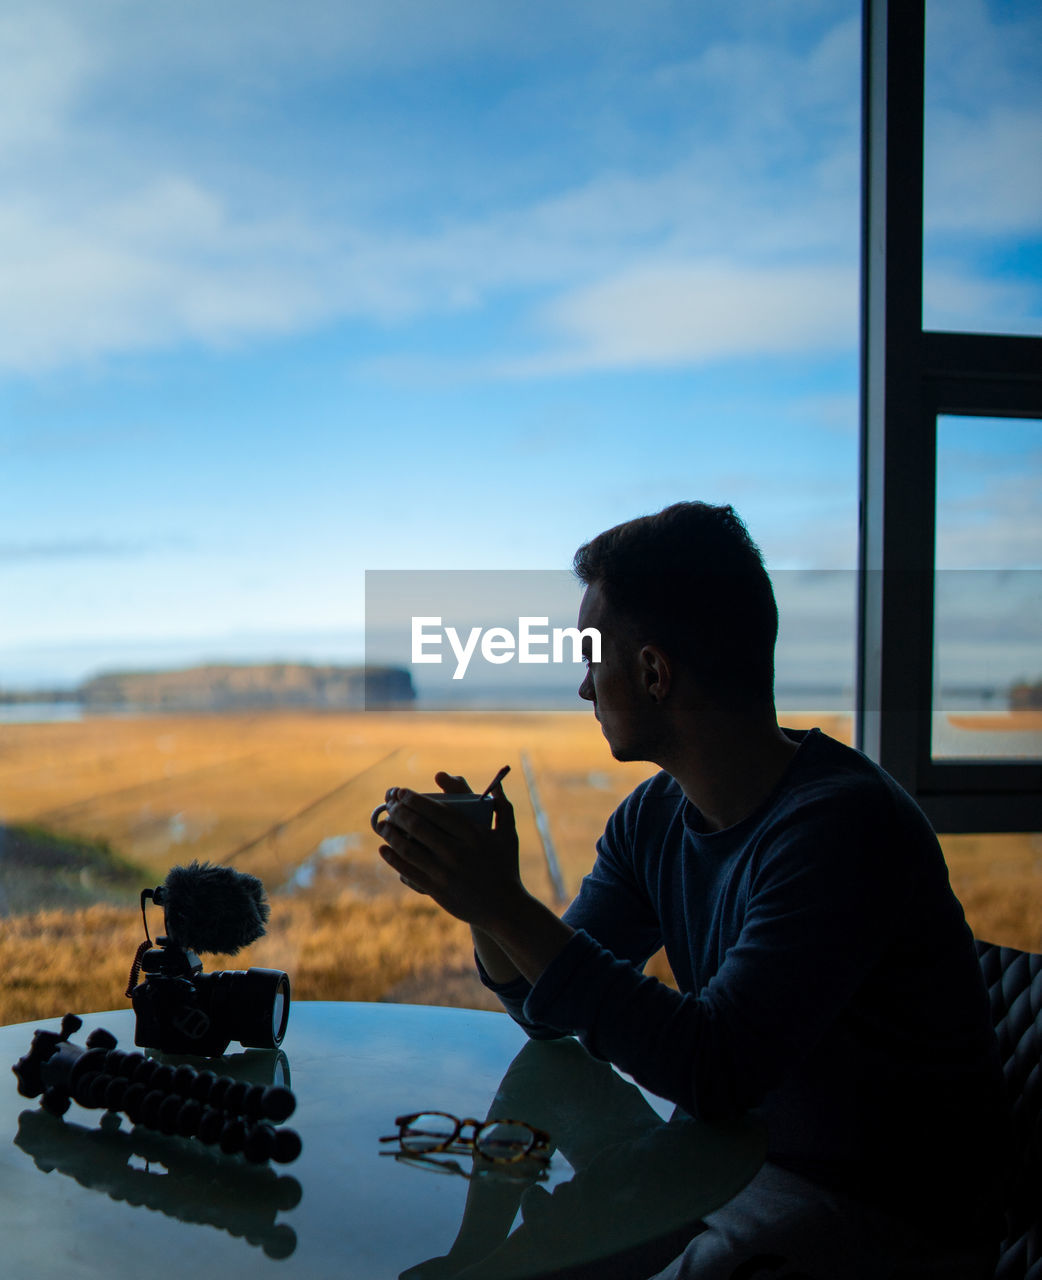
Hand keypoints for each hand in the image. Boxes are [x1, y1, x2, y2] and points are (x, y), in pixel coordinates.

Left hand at [376, 772, 520, 928]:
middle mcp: (456, 852)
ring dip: (391, 833)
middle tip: (389, 804)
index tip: (402, 792)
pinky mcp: (436, 890)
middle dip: (399, 811)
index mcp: (473, 835)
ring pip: (409, 848)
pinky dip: (393, 858)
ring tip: (382, 824)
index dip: (415, 799)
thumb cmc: (506, 867)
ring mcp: (444, 872)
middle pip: (419, 826)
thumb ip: (503, 806)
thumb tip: (496, 785)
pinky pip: (408, 870)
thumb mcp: (509, 835)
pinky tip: (384, 849)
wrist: (504, 908)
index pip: (437, 811)